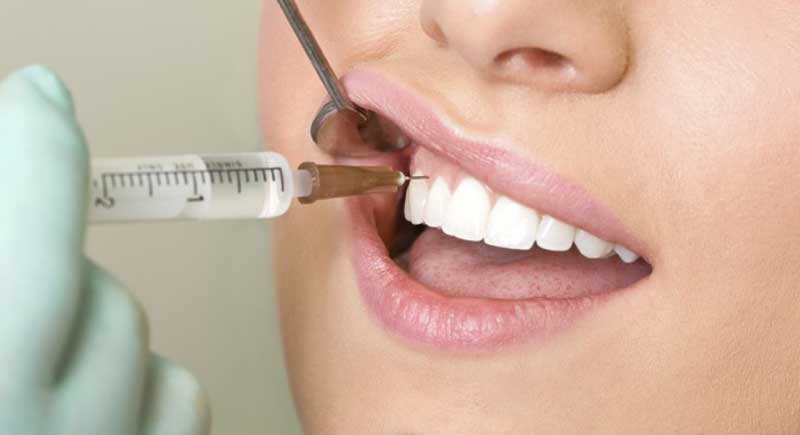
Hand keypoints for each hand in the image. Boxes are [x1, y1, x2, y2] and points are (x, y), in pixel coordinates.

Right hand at [0, 66, 210, 434]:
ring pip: (143, 347)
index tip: (40, 102)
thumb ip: (1, 261)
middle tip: (15, 301)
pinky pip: (176, 401)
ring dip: (97, 341)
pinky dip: (140, 392)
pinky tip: (84, 418)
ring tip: (30, 386)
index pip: (29, 221)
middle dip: (56, 273)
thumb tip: (27, 185)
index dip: (37, 149)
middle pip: (101, 292)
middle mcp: (37, 422)